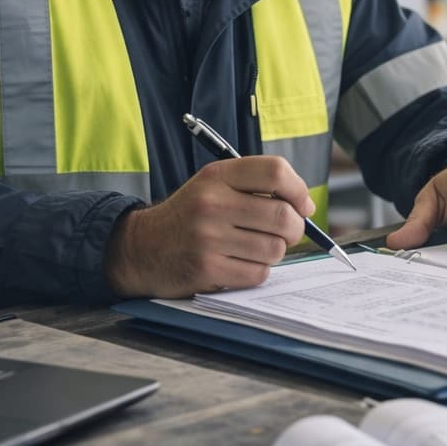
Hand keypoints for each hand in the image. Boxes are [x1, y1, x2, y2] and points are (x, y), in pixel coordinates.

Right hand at [104, 156, 312, 297]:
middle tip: (287, 233)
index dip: (299, 190)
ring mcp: (207, 238)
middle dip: (295, 229)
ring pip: (274, 249)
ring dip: (273, 253)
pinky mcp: (206, 269)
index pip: (275, 171)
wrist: (141, 247)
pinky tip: (238, 264)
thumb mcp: (213, 186)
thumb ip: (255, 187)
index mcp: (217, 176)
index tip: (303, 206)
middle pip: (283, 216)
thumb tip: (305, 208)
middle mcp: (211, 203)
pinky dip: (256, 272)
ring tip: (253, 249)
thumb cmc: (190, 216)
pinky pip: (257, 273)